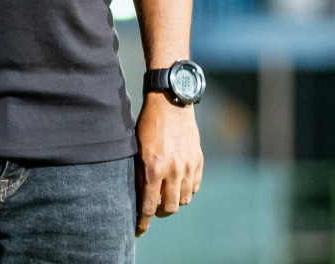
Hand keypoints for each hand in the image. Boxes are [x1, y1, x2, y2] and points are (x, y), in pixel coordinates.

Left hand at [134, 93, 202, 236]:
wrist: (170, 104)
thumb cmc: (148, 124)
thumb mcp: (136, 149)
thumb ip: (139, 173)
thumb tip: (138, 196)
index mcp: (153, 168)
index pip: (148, 205)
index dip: (143, 222)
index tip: (138, 230)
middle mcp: (172, 171)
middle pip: (170, 208)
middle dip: (160, 212)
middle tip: (154, 208)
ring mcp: (188, 166)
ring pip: (184, 199)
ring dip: (174, 200)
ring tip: (165, 194)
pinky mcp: (198, 161)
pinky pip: (194, 186)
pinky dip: (186, 189)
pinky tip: (178, 183)